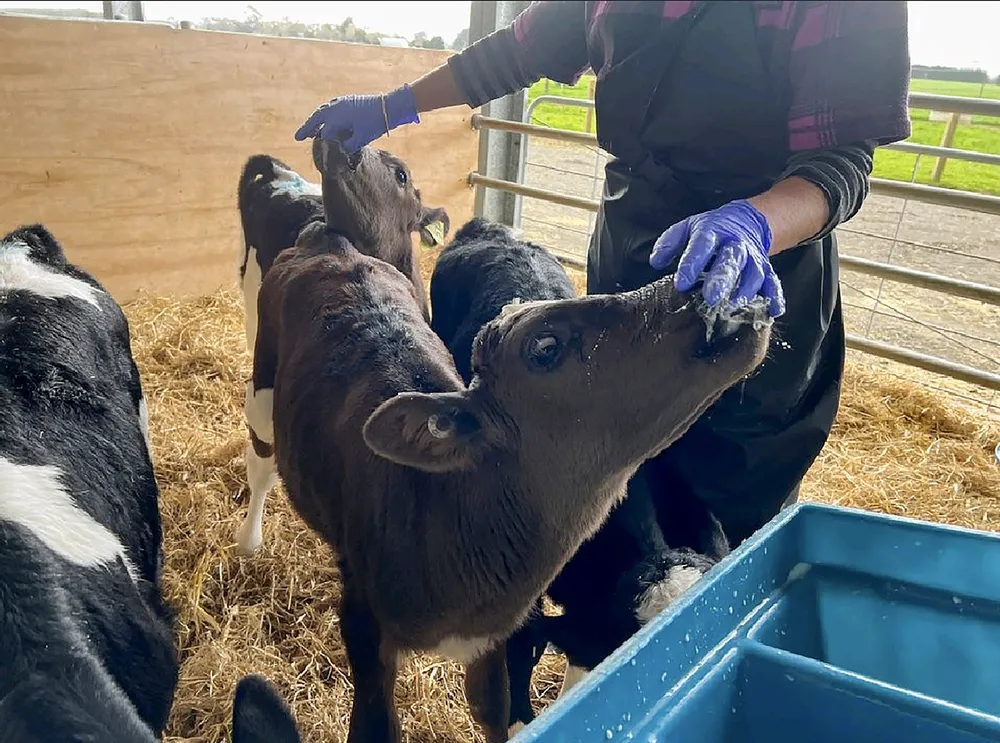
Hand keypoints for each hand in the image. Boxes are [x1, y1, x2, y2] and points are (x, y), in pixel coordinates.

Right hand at [294, 84, 419, 151]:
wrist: (389, 107)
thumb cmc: (374, 123)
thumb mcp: (361, 138)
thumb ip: (348, 145)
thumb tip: (341, 148)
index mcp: (336, 117)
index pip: (323, 132)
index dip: (320, 142)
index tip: (318, 151)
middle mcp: (335, 108)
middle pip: (317, 118)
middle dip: (307, 128)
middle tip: (298, 137)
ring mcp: (342, 102)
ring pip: (323, 111)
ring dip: (315, 120)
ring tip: (310, 129)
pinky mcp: (348, 101)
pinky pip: (331, 107)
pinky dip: (325, 113)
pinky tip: (325, 117)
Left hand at [648, 199, 785, 317]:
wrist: (747, 222)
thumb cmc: (710, 232)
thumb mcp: (687, 228)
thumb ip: (670, 243)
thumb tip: (655, 261)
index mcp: (712, 233)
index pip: (701, 247)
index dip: (691, 264)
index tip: (681, 283)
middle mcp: (735, 246)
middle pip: (730, 261)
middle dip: (722, 279)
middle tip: (711, 298)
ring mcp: (753, 259)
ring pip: (753, 274)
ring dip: (745, 291)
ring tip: (733, 308)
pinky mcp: (767, 271)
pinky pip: (773, 283)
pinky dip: (775, 297)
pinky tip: (774, 312)